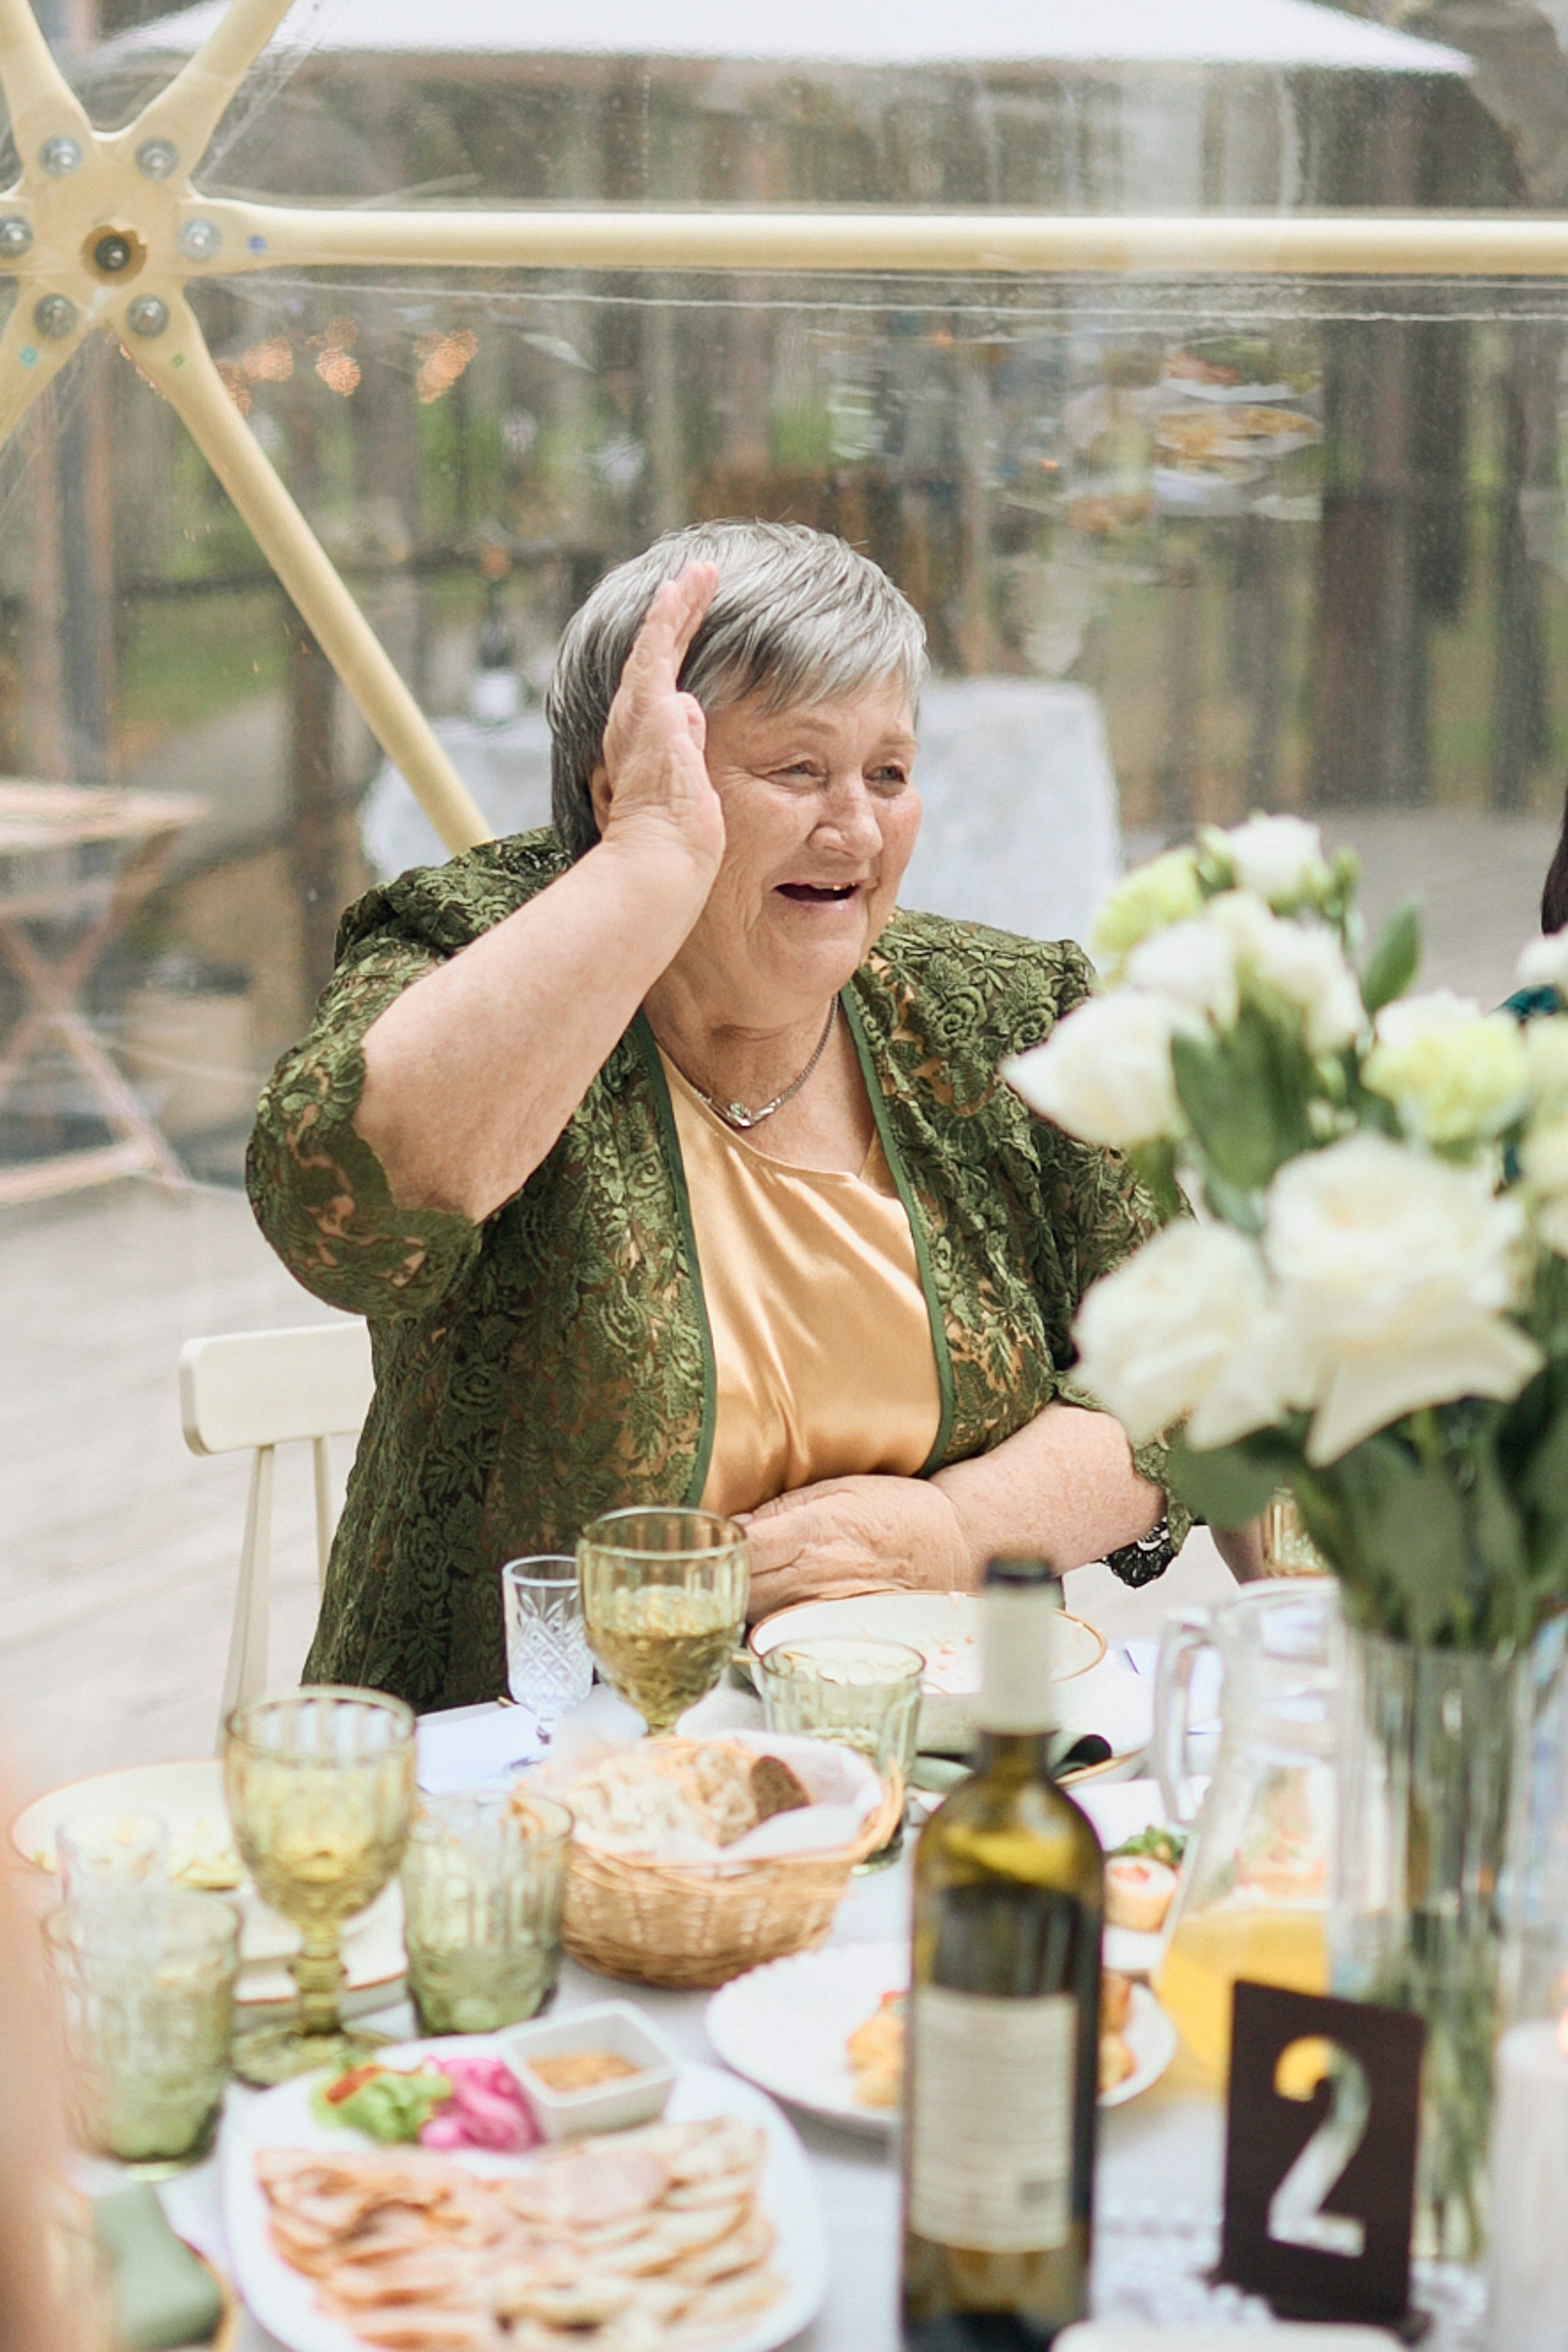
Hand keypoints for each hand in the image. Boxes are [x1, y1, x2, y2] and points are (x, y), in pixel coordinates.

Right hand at [594, 562, 724, 887]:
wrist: (660, 857)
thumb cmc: (676, 840)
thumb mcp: (690, 782)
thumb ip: (689, 743)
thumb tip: (693, 709)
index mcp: (644, 741)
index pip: (661, 684)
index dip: (675, 650)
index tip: (691, 622)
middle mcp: (633, 722)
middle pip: (657, 655)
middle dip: (679, 616)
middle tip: (698, 582)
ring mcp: (638, 712)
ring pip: (659, 643)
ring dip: (680, 605)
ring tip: (702, 573)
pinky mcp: (649, 707)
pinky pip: (657, 649)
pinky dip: (668, 616)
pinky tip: (682, 586)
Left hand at [741, 1474, 972, 1618]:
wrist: (952, 1549)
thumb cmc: (896, 1511)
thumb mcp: (838, 1488)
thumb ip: (783, 1509)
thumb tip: (736, 1526)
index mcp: (815, 1531)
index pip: (743, 1548)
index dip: (719, 1545)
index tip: (714, 1538)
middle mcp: (818, 1576)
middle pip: (741, 1589)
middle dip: (723, 1577)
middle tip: (723, 1563)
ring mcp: (826, 1611)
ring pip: (756, 1617)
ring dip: (742, 1601)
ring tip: (750, 1581)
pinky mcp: (835, 1633)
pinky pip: (784, 1634)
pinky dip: (768, 1622)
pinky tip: (773, 1607)